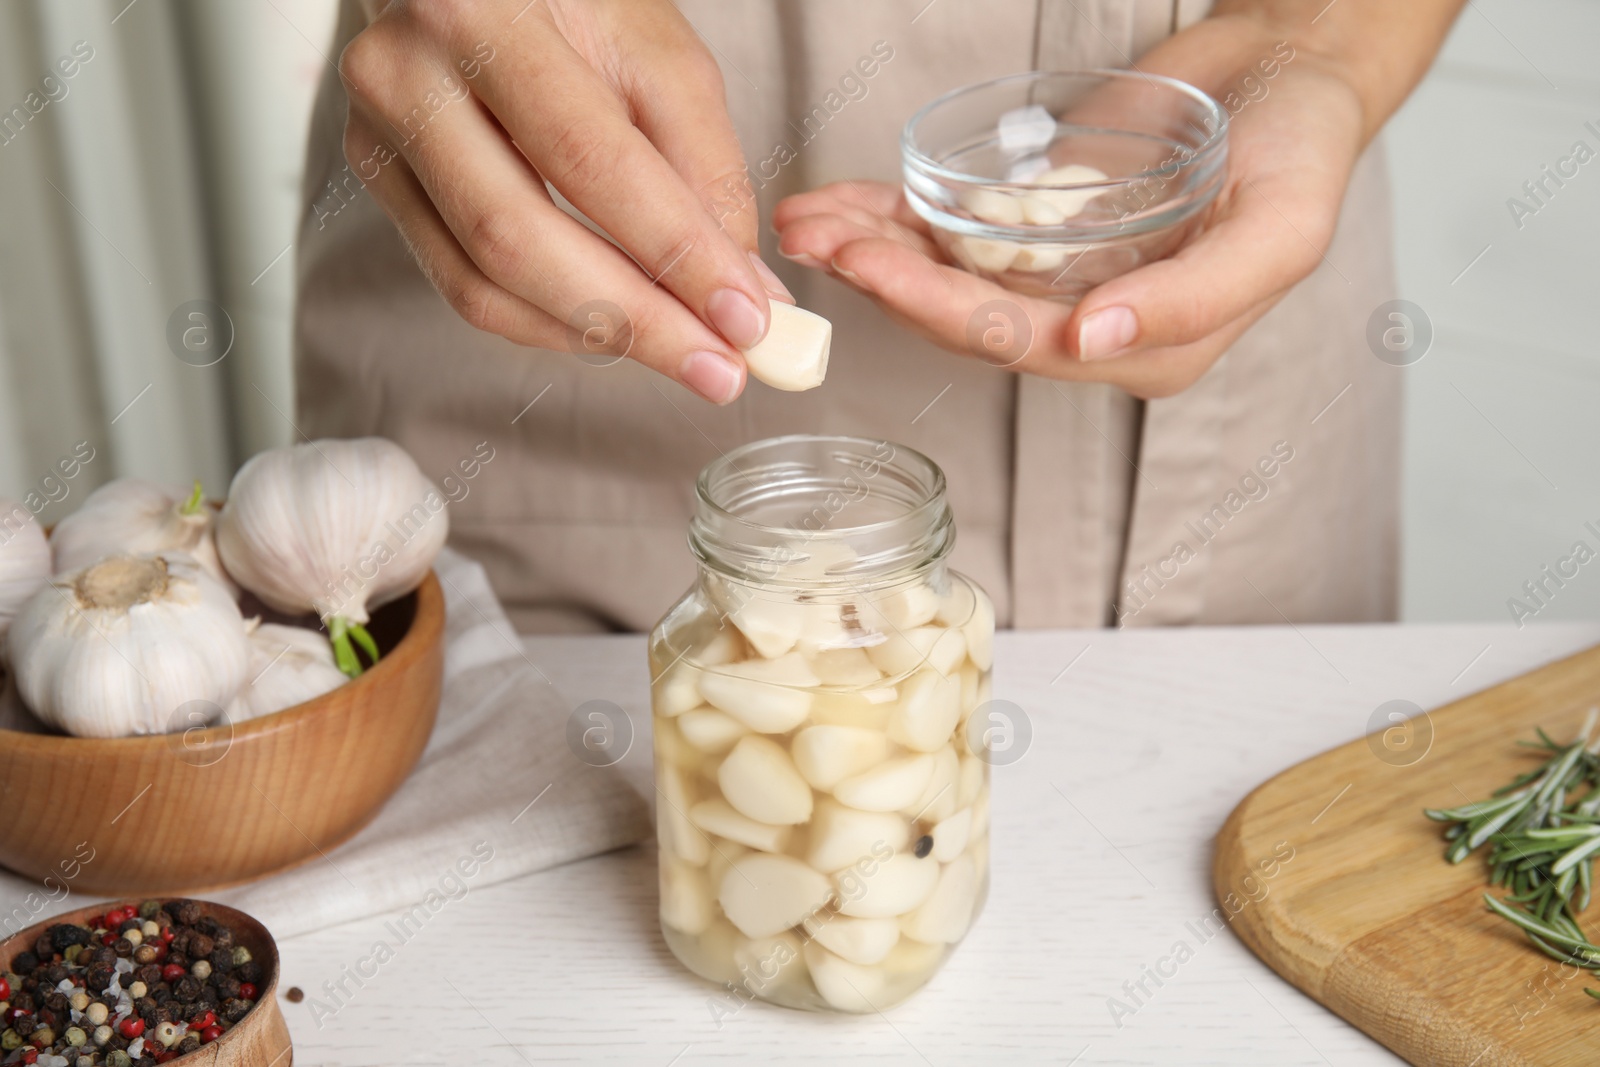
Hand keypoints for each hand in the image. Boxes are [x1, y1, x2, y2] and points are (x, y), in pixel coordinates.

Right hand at [339, 0, 791, 402]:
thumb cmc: (566, 0)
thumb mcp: (658, 54)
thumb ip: (707, 168)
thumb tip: (743, 289)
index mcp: (481, 16)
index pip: (587, 160)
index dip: (672, 250)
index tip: (743, 314)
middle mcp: (406, 78)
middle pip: (518, 239)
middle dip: (634, 320)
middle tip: (718, 366)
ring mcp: (380, 138)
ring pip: (483, 283)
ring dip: (595, 337)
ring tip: (682, 357)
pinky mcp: (384, 185)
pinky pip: (465, 287)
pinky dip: (550, 325)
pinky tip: (616, 334)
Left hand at [772, 17, 1366, 398]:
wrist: (1292, 68)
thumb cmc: (1304, 150)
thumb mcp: (1282, 230)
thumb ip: (1198, 298)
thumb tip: (1094, 342)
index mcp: (1144, 347)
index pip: (1022, 345)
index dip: (943, 312)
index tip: (878, 270)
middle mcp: (1088, 323)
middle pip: (965, 317)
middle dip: (887, 283)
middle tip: (818, 244)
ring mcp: (1055, 274)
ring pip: (944, 277)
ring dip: (872, 252)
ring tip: (805, 223)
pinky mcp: (1032, 226)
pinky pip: (951, 230)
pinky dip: (891, 216)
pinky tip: (836, 205)